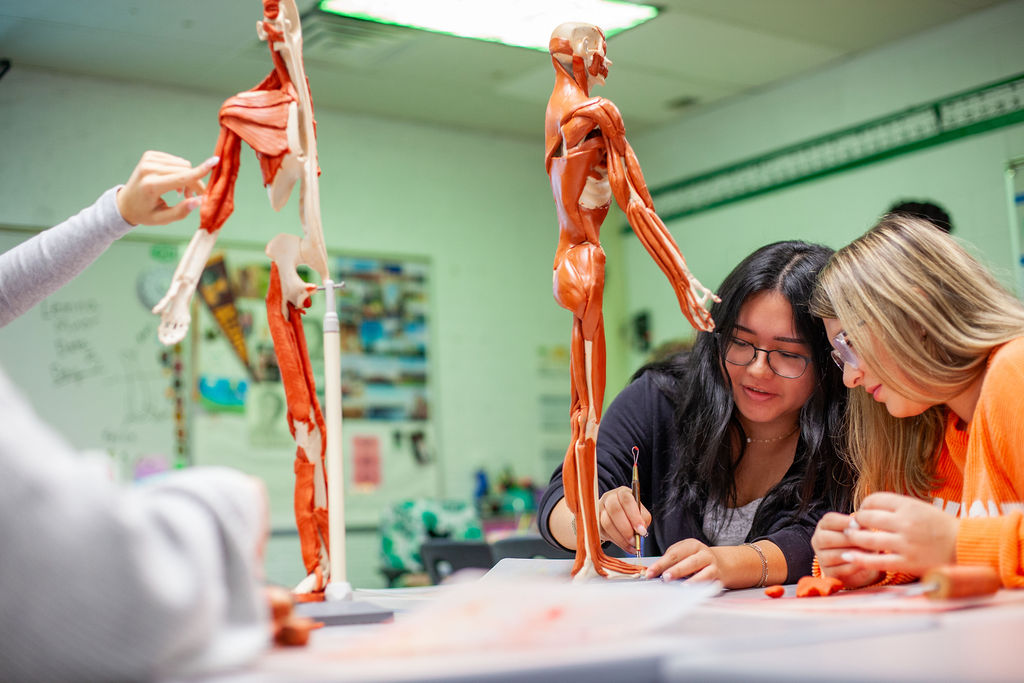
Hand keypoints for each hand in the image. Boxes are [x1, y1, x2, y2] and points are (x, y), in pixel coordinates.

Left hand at [116, 150, 218, 225]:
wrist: (125, 203)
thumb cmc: (145, 213)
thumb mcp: (162, 219)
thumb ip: (181, 211)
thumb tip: (199, 200)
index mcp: (151, 185)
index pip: (181, 177)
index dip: (200, 172)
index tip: (215, 161)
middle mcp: (149, 169)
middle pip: (185, 171)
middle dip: (194, 183)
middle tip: (192, 197)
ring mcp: (148, 160)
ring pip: (182, 165)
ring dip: (187, 177)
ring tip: (180, 192)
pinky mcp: (150, 155)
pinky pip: (176, 161)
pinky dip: (179, 171)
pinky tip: (172, 182)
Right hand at [596, 486, 649, 553]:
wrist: (613, 515)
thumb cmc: (629, 512)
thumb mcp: (639, 512)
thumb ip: (643, 519)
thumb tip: (641, 531)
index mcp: (622, 493)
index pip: (627, 500)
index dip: (634, 516)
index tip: (641, 530)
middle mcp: (609, 498)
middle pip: (615, 510)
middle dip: (626, 529)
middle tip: (635, 540)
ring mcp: (599, 509)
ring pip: (607, 523)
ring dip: (621, 537)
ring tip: (631, 544)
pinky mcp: (595, 522)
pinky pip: (604, 533)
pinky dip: (617, 542)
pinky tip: (626, 545)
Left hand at [644, 538, 722, 581]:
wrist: (722, 563)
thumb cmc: (695, 560)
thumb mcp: (683, 555)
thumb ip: (670, 563)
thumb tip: (652, 573)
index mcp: (690, 545)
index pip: (673, 554)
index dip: (660, 564)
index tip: (649, 573)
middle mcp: (702, 552)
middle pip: (687, 561)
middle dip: (676, 570)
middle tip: (665, 577)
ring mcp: (711, 563)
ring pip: (701, 570)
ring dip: (691, 579)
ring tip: (682, 586)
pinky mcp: (717, 575)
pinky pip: (709, 580)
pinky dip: (701, 584)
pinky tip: (695, 589)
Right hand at [812, 512, 882, 588]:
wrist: (862, 561)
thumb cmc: (861, 541)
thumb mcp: (860, 529)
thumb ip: (860, 524)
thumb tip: (860, 522)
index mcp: (824, 525)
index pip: (828, 520)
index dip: (842, 522)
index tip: (857, 524)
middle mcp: (818, 540)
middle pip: (824, 538)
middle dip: (846, 539)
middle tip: (863, 540)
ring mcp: (821, 558)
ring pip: (830, 556)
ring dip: (849, 553)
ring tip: (866, 552)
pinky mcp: (828, 573)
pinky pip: (838, 570)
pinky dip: (852, 567)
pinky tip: (863, 563)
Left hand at [841, 492, 957, 575]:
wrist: (966, 547)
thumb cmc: (943, 527)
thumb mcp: (921, 508)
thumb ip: (898, 507)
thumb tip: (871, 508)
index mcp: (909, 506)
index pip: (874, 500)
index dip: (864, 505)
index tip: (864, 511)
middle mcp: (905, 523)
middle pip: (867, 518)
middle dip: (857, 521)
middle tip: (855, 525)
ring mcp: (905, 544)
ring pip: (867, 539)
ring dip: (854, 537)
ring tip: (851, 537)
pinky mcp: (907, 563)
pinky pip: (877, 561)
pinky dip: (860, 559)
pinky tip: (849, 556)